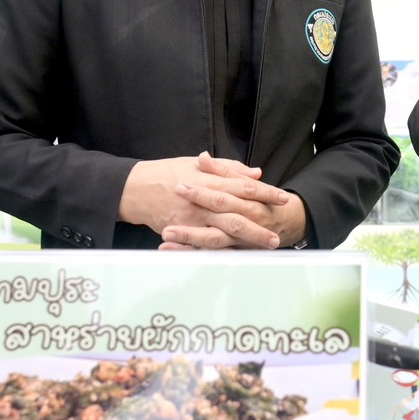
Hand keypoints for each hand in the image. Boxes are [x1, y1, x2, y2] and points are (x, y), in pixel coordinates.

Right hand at [122, 153, 289, 248]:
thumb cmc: (168, 173)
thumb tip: (256, 173)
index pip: (243, 186)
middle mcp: (203, 200)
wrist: (135, 189)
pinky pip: (204, 244)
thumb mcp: (197, 164)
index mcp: (209, 180)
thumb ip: (228, 169)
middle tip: (279, 231)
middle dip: (260, 223)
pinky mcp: (182, 232)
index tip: (283, 198)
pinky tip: (238, 255)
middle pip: (238, 212)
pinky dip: (221, 250)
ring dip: (247, 239)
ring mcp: (193, 218)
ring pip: (225, 231)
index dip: (265, 193)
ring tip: (267, 245)